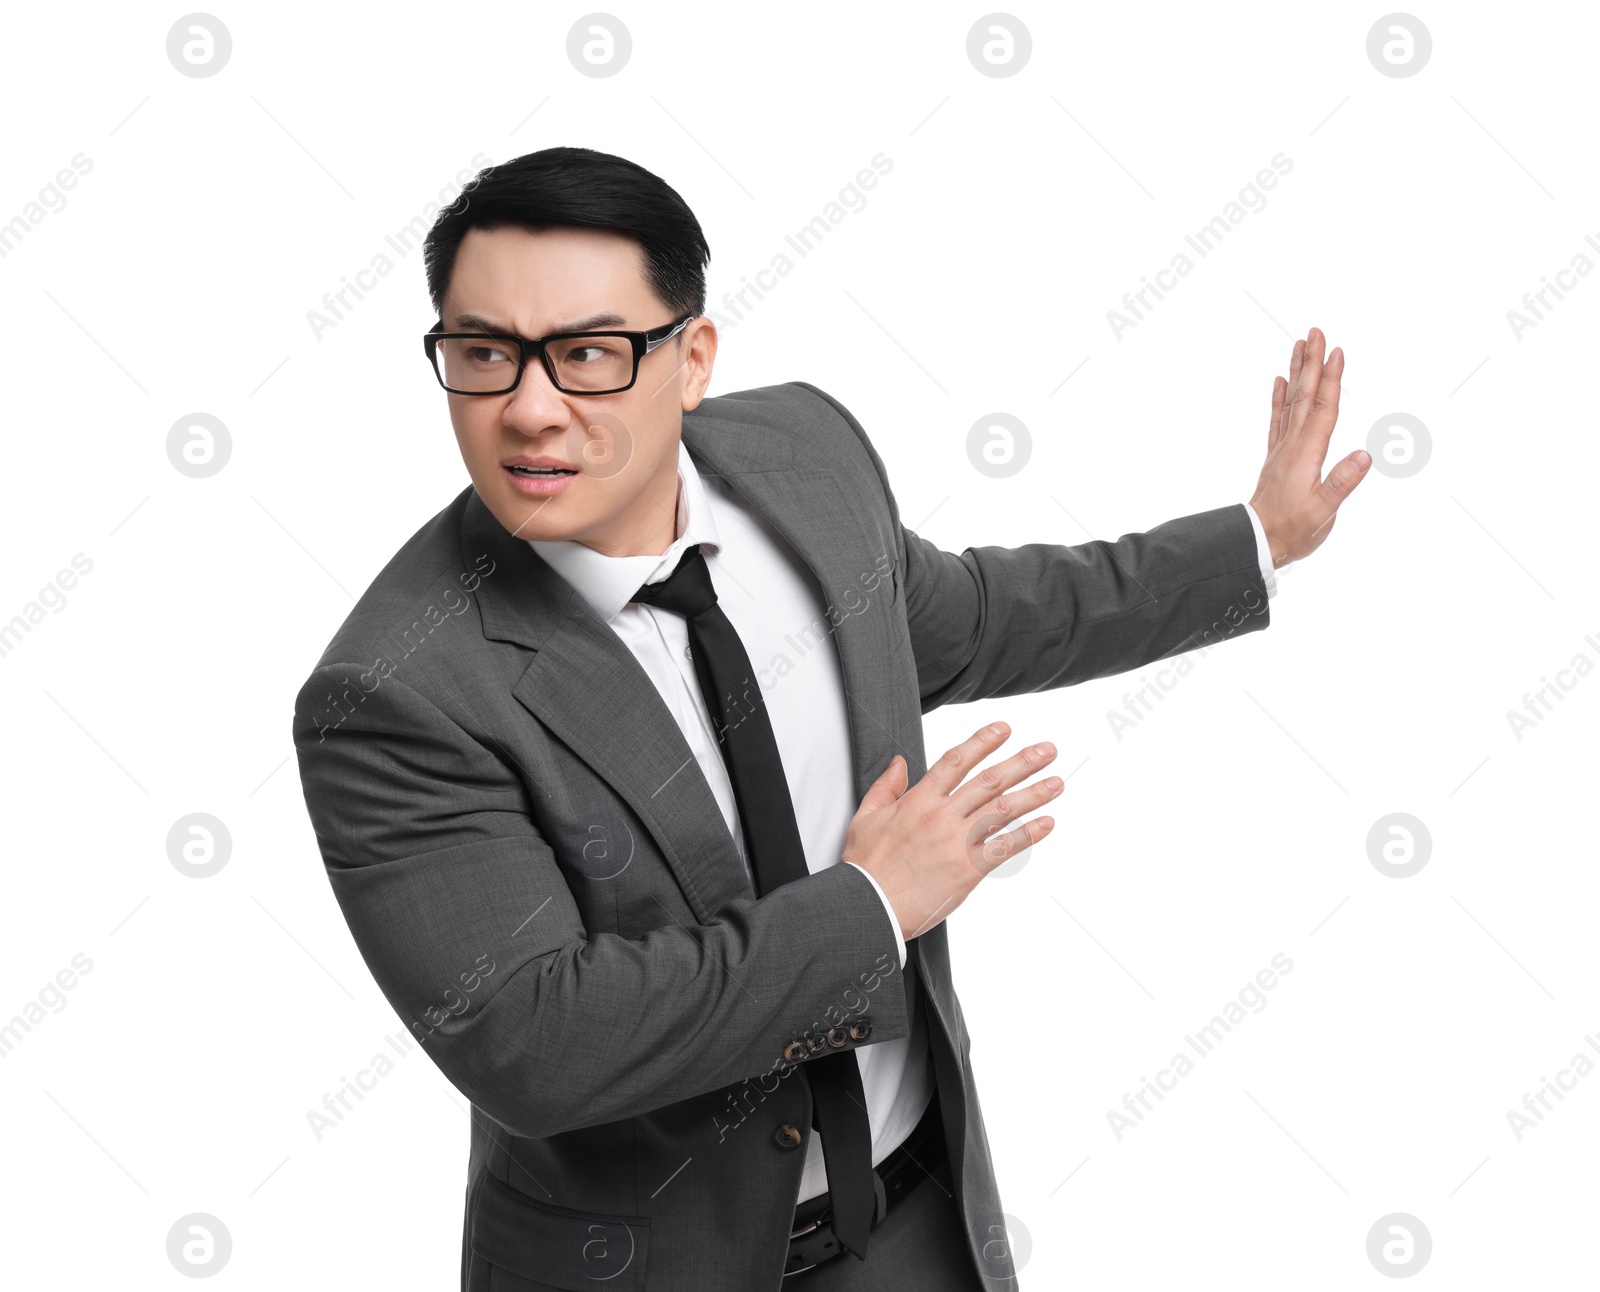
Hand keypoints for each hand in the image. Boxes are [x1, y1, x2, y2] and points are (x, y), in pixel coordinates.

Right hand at [841, 721, 1061, 941]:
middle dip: (1022, 762)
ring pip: (1003, 810)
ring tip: (1057, 782)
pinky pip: (1004, 847)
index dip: (982, 742)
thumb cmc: (864, 868)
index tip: (1004, 729)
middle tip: (1047, 750)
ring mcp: (956, 842)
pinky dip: (1028, 834)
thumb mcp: (865, 818)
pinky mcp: (967, 870)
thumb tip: (898, 762)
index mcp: (917, 801)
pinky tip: (1047, 823)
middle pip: (989, 780)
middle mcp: (941, 816)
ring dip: (1034, 794)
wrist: (867, 906)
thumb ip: (885, 787)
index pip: (956, 761)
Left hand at [1248, 326, 1370, 567]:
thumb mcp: (1323, 513)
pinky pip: (1277, 420)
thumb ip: (1342, 484)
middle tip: (1314, 331)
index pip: (1323, 408)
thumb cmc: (1292, 531)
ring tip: (1298, 345)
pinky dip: (1279, 398)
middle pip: (1305, 395)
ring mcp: (1282, 449)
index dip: (1331, 379)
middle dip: (1311, 362)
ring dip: (1296, 372)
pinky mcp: (1277, 457)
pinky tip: (1279, 382)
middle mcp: (1292, 445)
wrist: (1256, 541)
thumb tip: (1364, 456)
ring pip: (1291, 402)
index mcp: (1308, 454)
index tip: (1336, 351)